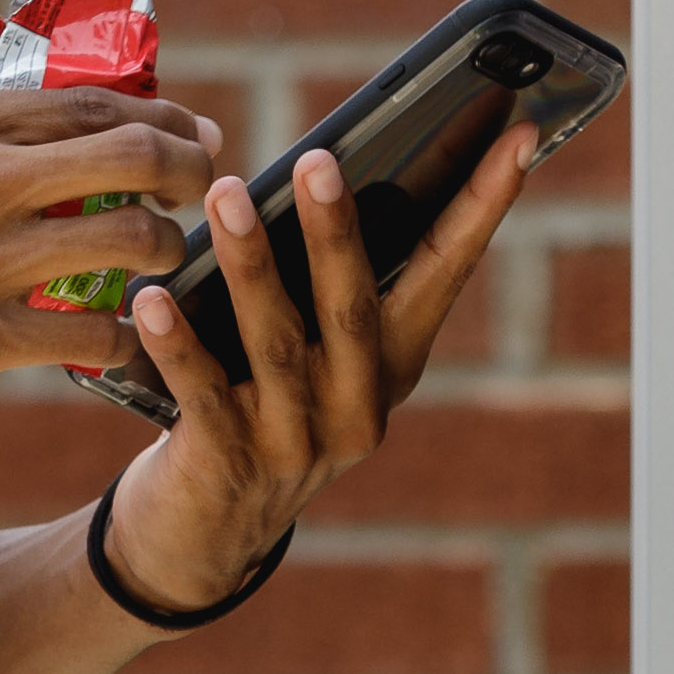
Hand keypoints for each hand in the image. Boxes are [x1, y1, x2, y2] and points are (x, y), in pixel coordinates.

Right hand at [0, 86, 215, 437]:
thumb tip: (20, 133)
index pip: (88, 101)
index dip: (159, 115)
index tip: (188, 132)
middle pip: (134, 153)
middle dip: (189, 169)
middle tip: (202, 191)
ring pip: (132, 240)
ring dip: (167, 254)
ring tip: (164, 270)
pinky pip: (92, 334)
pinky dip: (128, 338)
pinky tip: (127, 344)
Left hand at [97, 129, 539, 608]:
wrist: (206, 536)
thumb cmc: (261, 407)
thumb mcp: (312, 355)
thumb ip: (318, 285)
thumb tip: (310, 175)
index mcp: (392, 363)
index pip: (447, 272)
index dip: (482, 206)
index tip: (518, 137)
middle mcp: (358, 404)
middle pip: (355, 306)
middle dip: (338, 230)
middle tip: (320, 159)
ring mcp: (297, 440)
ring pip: (278, 341)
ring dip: (251, 265)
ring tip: (226, 195)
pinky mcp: (229, 463)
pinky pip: (204, 391)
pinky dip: (179, 342)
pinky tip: (155, 297)